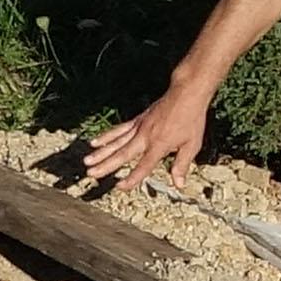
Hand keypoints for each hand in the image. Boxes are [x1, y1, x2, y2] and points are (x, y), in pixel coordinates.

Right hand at [84, 87, 208, 193]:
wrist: (186, 94)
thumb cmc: (191, 120)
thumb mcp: (192, 145)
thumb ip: (182, 165)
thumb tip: (178, 184)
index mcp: (160, 145)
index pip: (144, 165)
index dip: (132, 178)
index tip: (120, 187)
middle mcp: (146, 136)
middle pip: (123, 154)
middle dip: (106, 165)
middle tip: (91, 174)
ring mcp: (139, 127)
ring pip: (116, 142)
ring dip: (101, 152)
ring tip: (87, 162)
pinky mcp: (137, 120)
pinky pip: (119, 129)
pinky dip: (106, 136)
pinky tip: (95, 142)